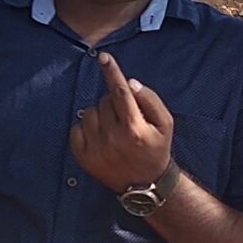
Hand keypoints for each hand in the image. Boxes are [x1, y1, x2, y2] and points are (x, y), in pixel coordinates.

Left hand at [70, 52, 175, 193]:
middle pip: (104, 100)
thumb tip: (130, 83)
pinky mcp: (83, 157)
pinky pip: (76, 128)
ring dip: (100, 115)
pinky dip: (86, 128)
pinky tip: (100, 138)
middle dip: (114, 103)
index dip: (112, 72)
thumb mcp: (166, 124)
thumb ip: (150, 100)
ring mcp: (95, 148)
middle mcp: (112, 137)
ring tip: (113, 130)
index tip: (103, 57)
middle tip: (125, 119)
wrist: (144, 185)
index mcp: (134, 128)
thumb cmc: (156, 149)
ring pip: (89, 112)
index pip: (120, 92)